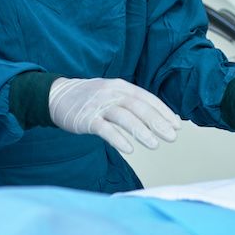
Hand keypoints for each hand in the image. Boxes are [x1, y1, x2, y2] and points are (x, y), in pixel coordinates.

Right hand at [48, 77, 180, 153]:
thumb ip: (132, 104)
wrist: (58, 95)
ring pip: (124, 117)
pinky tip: (129, 149)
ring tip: (155, 145)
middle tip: (172, 137)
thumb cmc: (91, 98)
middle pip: (138, 107)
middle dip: (157, 122)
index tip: (176, 125)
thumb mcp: (113, 94)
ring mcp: (98, 105)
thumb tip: (159, 119)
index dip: (163, 111)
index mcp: (121, 86)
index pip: (147, 98)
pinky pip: (104, 129)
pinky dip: (118, 138)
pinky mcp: (86, 118)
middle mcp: (112, 93)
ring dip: (141, 131)